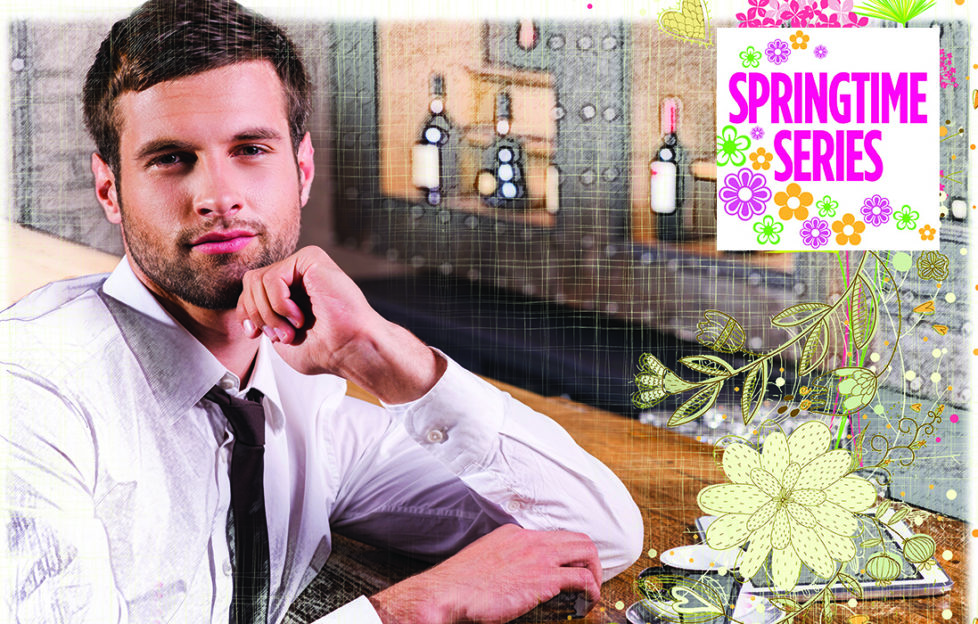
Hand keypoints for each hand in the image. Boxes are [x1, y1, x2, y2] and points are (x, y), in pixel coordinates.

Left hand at [236, 246, 444, 402]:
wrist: (349, 349)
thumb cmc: (324, 349)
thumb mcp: (279, 334)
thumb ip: (261, 316)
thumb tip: (243, 304)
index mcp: (291, 289)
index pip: (249, 289)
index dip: (246, 313)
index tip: (256, 335)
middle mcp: (297, 273)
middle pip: (249, 282)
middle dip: (258, 315)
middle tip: (283, 335)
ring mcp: (304, 264)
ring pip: (256, 280)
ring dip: (270, 313)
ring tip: (293, 329)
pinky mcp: (311, 258)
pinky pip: (272, 277)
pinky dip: (279, 304)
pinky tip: (300, 316)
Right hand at [368, 524, 601, 623]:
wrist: (448, 592)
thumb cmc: (459, 585)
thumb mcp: (483, 560)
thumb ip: (502, 561)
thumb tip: (512, 576)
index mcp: (514, 534)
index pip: (553, 536)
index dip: (567, 553)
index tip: (570, 569)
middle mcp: (530, 540)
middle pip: (576, 538)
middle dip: (589, 558)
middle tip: (591, 578)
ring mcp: (539, 557)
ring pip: (586, 551)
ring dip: (596, 571)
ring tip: (594, 590)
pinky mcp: (544, 578)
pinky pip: (582, 578)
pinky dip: (593, 589)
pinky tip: (589, 601)